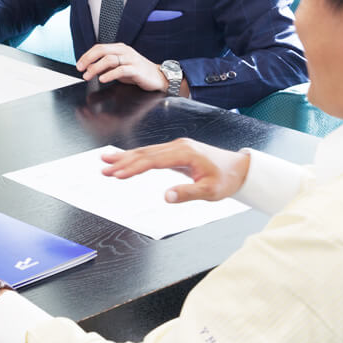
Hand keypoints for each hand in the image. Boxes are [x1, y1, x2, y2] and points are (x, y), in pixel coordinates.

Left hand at [77, 43, 188, 95]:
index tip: (79, 65)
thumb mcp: (119, 67)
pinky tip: (103, 79)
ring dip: (96, 68)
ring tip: (88, 76)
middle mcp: (125, 51)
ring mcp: (131, 59)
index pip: (99, 48)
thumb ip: (106, 65)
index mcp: (119, 48)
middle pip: (102, 51)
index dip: (87, 56)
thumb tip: (89, 67)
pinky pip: (120, 70)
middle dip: (88, 60)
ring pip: (109, 59)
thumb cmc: (138, 72)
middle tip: (81, 70)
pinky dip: (109, 74)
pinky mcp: (137, 69)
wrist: (159, 78)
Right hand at [101, 138, 250, 202]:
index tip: (118, 175)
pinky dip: (136, 156)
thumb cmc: (226, 179)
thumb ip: (188, 193)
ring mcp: (176, 147)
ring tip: (106, 161)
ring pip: (146, 151)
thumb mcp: (211, 192)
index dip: (134, 168)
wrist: (239, 167)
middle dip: (123, 161)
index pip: (153, 161)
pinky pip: (152, 153)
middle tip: (104, 168)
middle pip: (145, 153)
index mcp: (185, 153)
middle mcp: (178, 146)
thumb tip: (166, 196)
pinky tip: (125, 159)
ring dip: (126, 157)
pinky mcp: (176, 151)